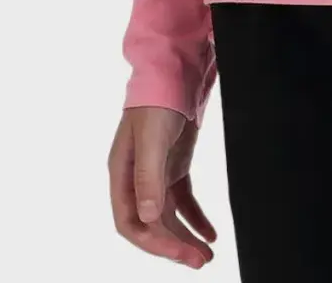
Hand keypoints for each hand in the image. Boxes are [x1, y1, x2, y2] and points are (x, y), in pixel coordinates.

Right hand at [108, 106, 216, 269]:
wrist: (175, 70)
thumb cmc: (157, 101)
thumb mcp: (153, 139)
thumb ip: (149, 178)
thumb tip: (149, 218)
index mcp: (121, 175)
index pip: (130, 223)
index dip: (153, 243)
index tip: (180, 254)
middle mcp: (136, 179)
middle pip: (151, 225)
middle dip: (173, 246)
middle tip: (200, 262)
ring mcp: (155, 174)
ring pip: (168, 217)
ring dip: (185, 237)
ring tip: (207, 255)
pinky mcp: (173, 165)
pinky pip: (183, 200)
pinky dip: (196, 218)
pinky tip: (210, 232)